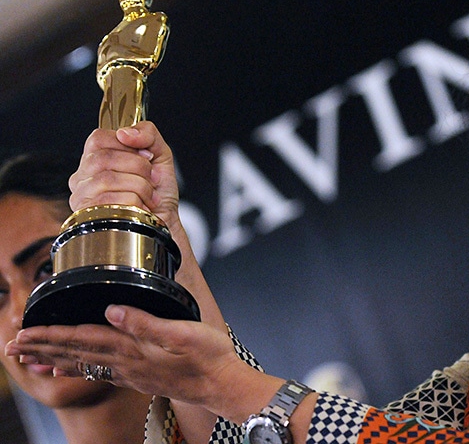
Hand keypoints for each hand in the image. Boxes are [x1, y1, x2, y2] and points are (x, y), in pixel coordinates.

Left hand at [5, 305, 242, 406]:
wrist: (222, 385)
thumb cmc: (209, 357)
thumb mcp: (182, 332)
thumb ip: (146, 321)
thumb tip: (113, 309)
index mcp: (133, 348)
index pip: (82, 338)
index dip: (52, 334)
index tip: (24, 332)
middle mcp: (126, 362)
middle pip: (75, 353)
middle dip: (42, 347)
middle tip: (12, 345)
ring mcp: (131, 372)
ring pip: (83, 363)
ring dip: (54, 359)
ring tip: (29, 359)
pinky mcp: (139, 376)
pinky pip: (98, 371)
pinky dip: (78, 368)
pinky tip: (71, 368)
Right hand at [70, 120, 226, 331]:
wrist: (165, 226)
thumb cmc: (160, 194)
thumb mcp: (161, 156)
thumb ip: (147, 134)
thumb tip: (126, 133)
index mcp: (95, 160)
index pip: (98, 139)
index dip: (126, 146)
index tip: (144, 157)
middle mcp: (82, 179)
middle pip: (104, 159)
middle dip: (139, 168)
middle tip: (151, 181)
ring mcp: (84, 200)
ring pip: (108, 179)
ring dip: (141, 188)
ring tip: (148, 197)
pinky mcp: (91, 219)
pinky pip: (114, 201)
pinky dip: (138, 204)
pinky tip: (142, 209)